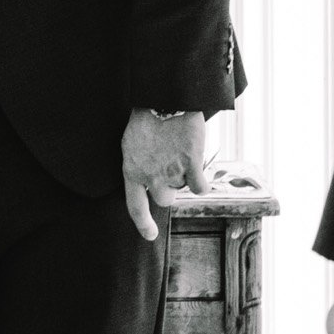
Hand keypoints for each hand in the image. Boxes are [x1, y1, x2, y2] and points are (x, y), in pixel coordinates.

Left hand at [121, 107, 206, 242]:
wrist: (165, 98)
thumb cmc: (146, 119)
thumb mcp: (131, 146)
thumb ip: (139, 167)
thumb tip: (148, 184)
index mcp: (131, 171)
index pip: (135, 207)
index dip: (143, 224)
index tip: (151, 235)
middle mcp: (151, 176)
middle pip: (165, 200)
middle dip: (170, 189)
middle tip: (171, 170)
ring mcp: (172, 172)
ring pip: (182, 189)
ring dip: (184, 178)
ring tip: (179, 154)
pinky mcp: (192, 164)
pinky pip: (200, 188)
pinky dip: (202, 182)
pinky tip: (198, 167)